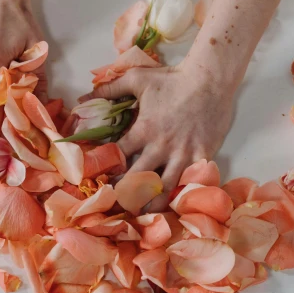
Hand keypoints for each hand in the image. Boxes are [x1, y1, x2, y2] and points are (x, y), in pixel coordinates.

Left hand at [85, 60, 233, 209]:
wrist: (211, 79)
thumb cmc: (173, 79)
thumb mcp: (137, 78)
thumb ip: (110, 88)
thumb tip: (83, 97)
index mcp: (143, 130)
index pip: (118, 155)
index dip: (107, 168)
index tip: (100, 178)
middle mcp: (161, 146)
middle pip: (138, 178)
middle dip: (125, 193)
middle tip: (115, 204)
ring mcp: (183, 154)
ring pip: (164, 188)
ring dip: (151, 202)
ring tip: (141, 213)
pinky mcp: (203, 156)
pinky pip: (191, 182)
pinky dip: (182, 195)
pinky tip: (174, 205)